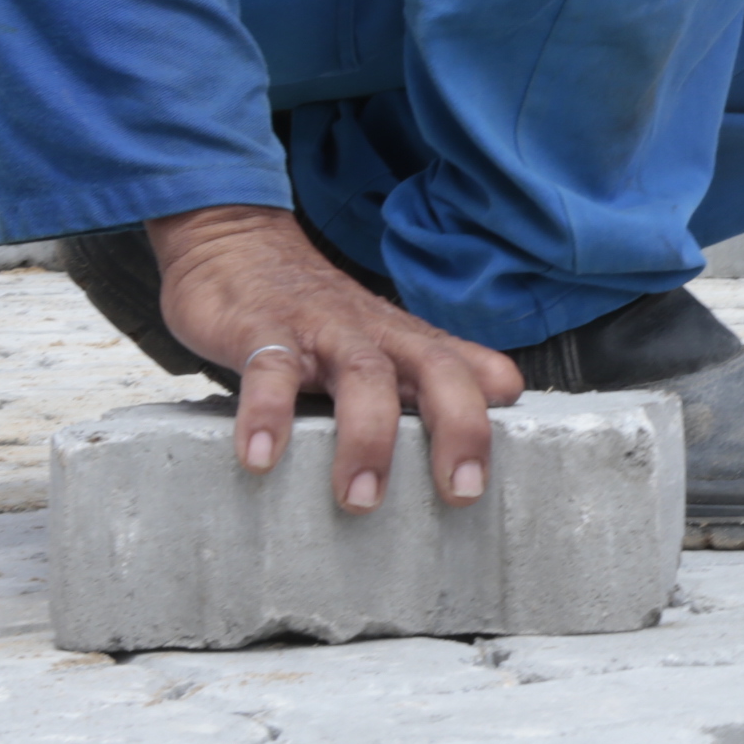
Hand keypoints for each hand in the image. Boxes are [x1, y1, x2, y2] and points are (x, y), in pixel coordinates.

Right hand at [146, 206, 523, 511]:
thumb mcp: (380, 342)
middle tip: (461, 491)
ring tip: (359, 498)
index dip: (492, 413)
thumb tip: (502, 398)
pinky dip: (267, 413)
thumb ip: (431, 375)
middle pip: (437, 370)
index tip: (496, 469)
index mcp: (409, 343)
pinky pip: (268, 370)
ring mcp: (322, 331)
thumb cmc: (320, 314)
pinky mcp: (261, 330)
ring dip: (367, 438)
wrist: (241, 245)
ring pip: (362, 374)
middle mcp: (377, 336)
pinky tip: (261, 457)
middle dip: (459, 427)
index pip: (470, 370)